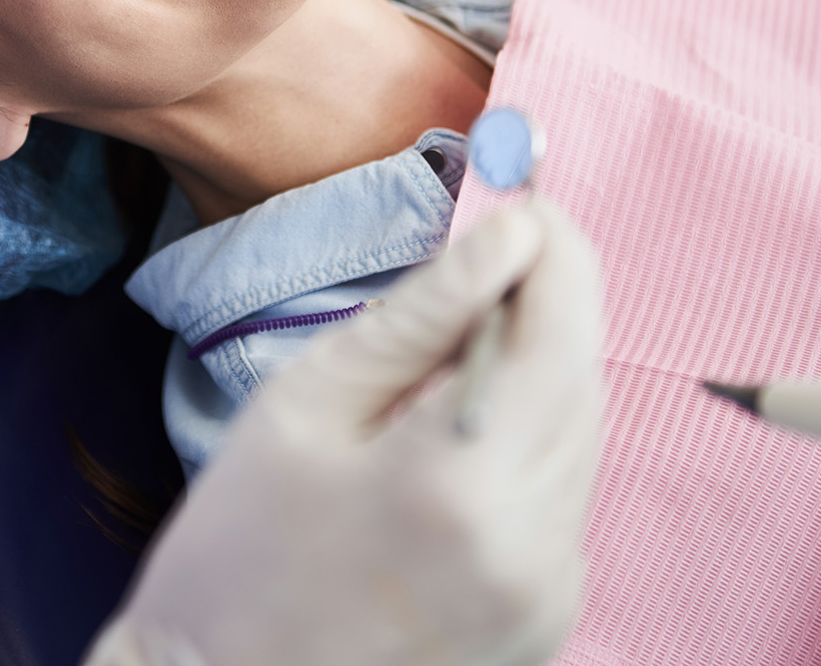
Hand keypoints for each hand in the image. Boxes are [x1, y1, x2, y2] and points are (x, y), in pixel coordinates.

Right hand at [87, 195, 604, 665]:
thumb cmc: (237, 545)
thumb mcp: (307, 401)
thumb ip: (422, 314)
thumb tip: (510, 234)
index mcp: (460, 484)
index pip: (560, 333)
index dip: (558, 252)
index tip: (526, 201)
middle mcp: (530, 548)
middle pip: (583, 382)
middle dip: (548, 305)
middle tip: (492, 253)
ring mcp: (548, 595)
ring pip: (582, 436)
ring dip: (536, 375)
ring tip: (447, 360)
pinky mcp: (548, 619)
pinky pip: (562, 496)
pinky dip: (526, 445)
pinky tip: (450, 442)